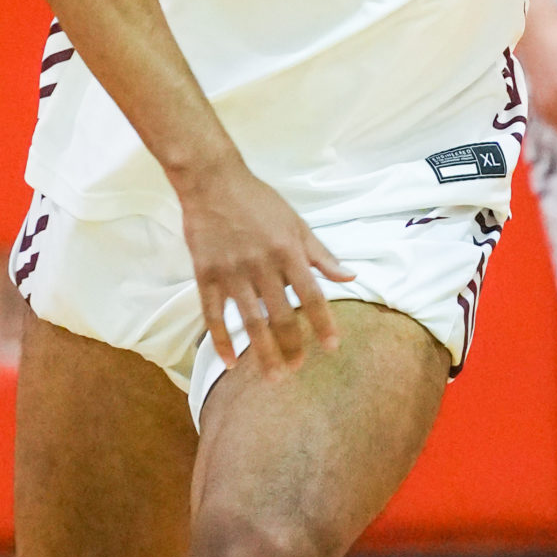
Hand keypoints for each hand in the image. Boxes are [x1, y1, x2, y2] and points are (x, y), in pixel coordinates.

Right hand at [178, 156, 354, 376]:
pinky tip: (230, 362)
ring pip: (251, 321)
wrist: (212, 181)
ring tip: (273, 376)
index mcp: (288, 251)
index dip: (323, 324)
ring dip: (263, 352)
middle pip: (282, 316)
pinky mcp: (206, 274)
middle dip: (293, 346)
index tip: (331, 347)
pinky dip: (222, 340)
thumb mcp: (296, 223)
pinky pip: (213, 315)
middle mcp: (262, 265)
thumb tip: (350, 276)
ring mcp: (232, 272)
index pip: (312, 296)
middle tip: (298, 368)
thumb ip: (321, 254)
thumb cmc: (258, 201)